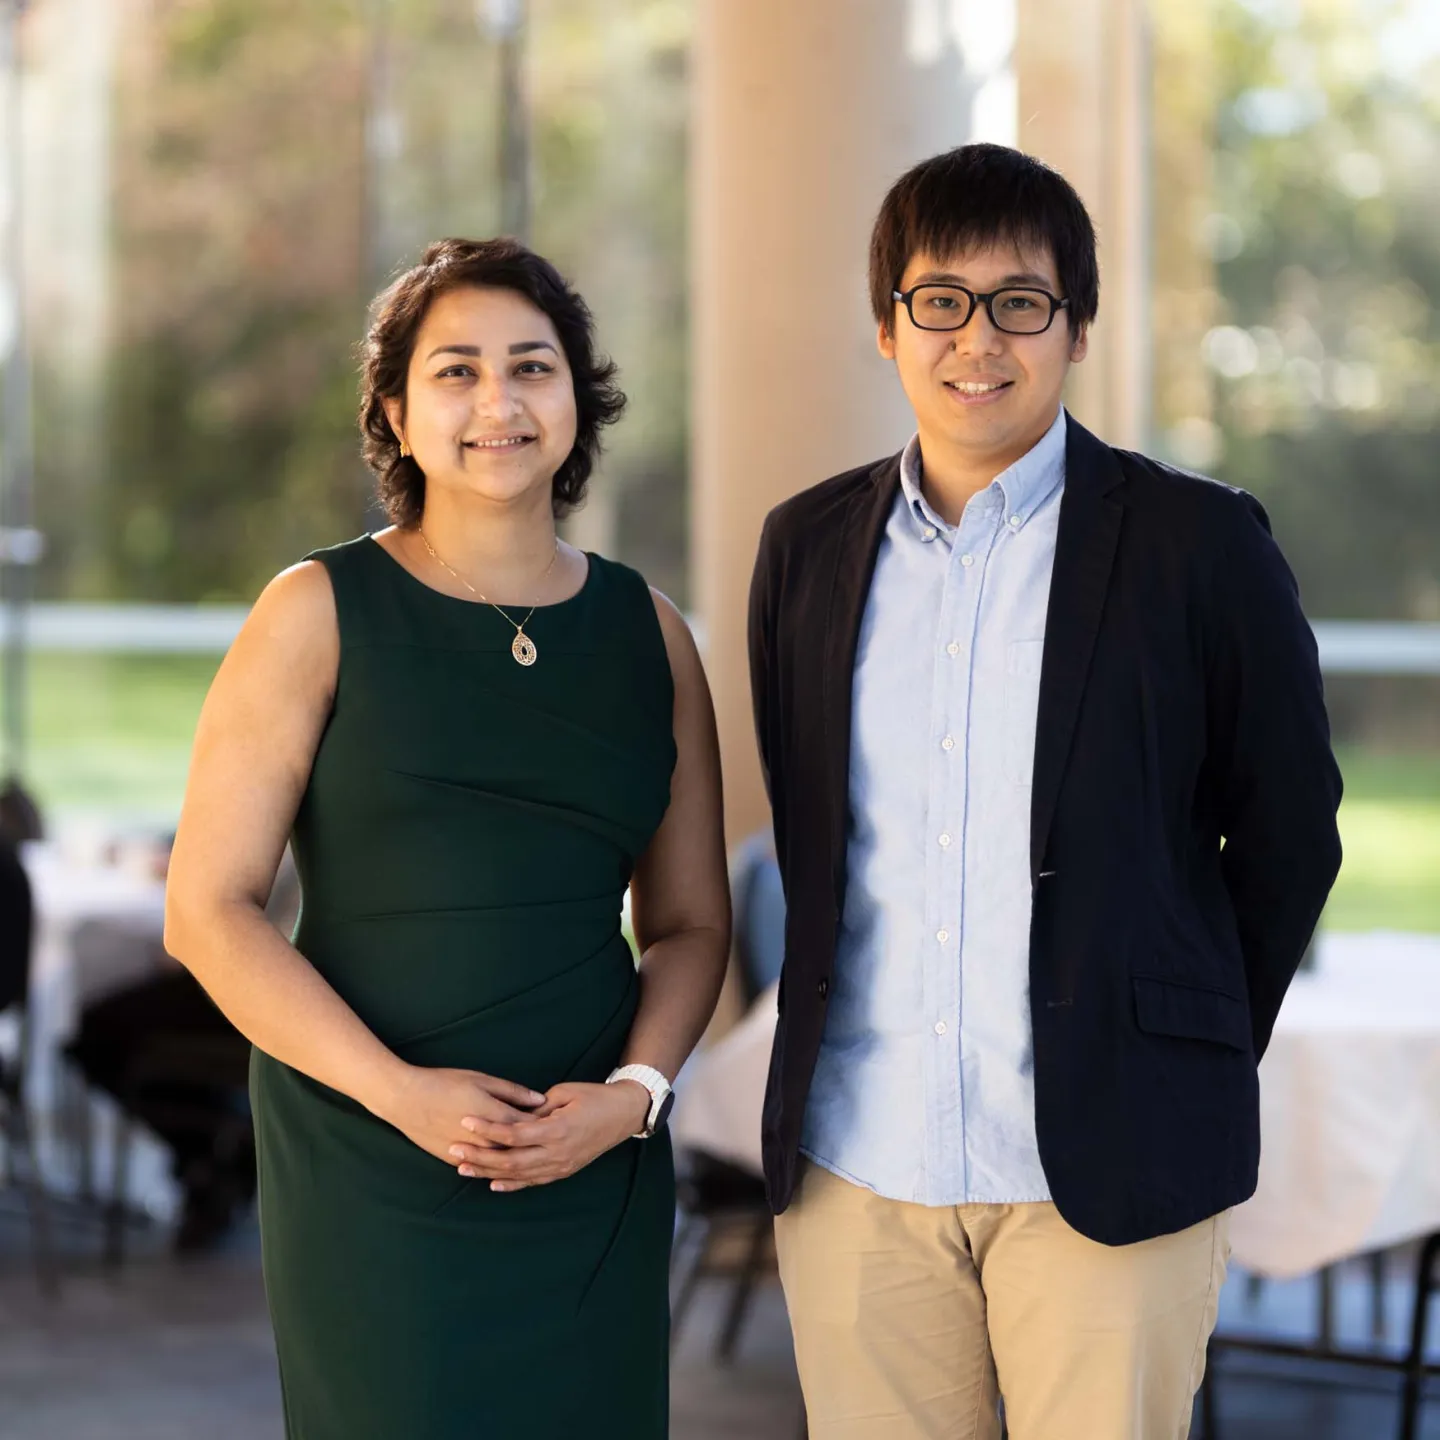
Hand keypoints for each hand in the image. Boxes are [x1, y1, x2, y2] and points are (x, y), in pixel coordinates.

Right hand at [374, 1064, 545, 1166]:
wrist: (406, 1100)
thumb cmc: (444, 1083)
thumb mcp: (482, 1080)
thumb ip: (512, 1092)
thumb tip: (540, 1100)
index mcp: (496, 1116)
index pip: (530, 1126)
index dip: (544, 1125)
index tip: (556, 1121)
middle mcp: (485, 1140)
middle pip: (519, 1148)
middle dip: (534, 1145)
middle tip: (549, 1141)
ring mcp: (470, 1153)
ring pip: (500, 1164)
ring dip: (516, 1160)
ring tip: (531, 1155)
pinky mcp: (454, 1160)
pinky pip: (481, 1169)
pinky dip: (495, 1168)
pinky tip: (506, 1167)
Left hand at [448, 1080, 650, 1191]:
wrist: (624, 1115)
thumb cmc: (595, 1097)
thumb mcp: (565, 1093)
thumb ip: (537, 1107)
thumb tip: (513, 1114)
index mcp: (557, 1130)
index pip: (513, 1133)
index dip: (487, 1129)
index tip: (465, 1121)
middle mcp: (557, 1153)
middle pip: (510, 1160)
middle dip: (479, 1156)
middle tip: (453, 1149)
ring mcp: (560, 1166)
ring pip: (518, 1174)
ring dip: (488, 1172)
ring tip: (463, 1167)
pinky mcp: (563, 1171)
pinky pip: (532, 1181)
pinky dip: (511, 1184)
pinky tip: (492, 1183)